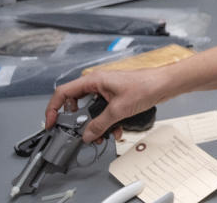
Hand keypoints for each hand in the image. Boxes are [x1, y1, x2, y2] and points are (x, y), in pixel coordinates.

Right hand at [45, 66, 170, 142]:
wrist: (165, 84)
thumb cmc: (145, 86)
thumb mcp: (118, 110)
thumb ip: (100, 124)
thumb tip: (87, 135)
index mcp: (94, 81)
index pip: (63, 93)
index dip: (53, 108)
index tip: (51, 123)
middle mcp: (98, 84)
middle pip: (77, 104)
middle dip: (78, 122)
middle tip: (79, 134)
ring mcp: (107, 90)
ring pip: (92, 110)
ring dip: (95, 125)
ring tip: (101, 136)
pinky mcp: (116, 97)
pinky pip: (104, 112)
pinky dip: (107, 122)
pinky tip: (115, 131)